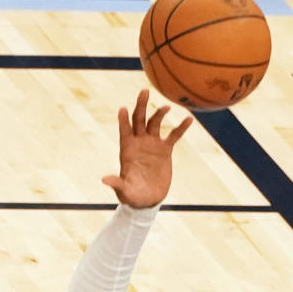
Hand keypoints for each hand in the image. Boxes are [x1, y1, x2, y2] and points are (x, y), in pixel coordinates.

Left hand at [102, 90, 192, 209]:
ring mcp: (152, 144)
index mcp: (127, 149)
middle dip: (141, 105)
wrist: (147, 200)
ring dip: (160, 113)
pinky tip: (188, 118)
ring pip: (155, 123)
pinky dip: (180, 127)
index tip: (122, 109)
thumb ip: (116, 184)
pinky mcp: (165, 150)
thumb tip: (104, 180)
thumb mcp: (123, 191)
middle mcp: (139, 142)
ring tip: (166, 107)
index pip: (124, 130)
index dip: (123, 120)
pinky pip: (173, 135)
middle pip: (139, 119)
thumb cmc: (132, 196)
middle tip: (144, 91)